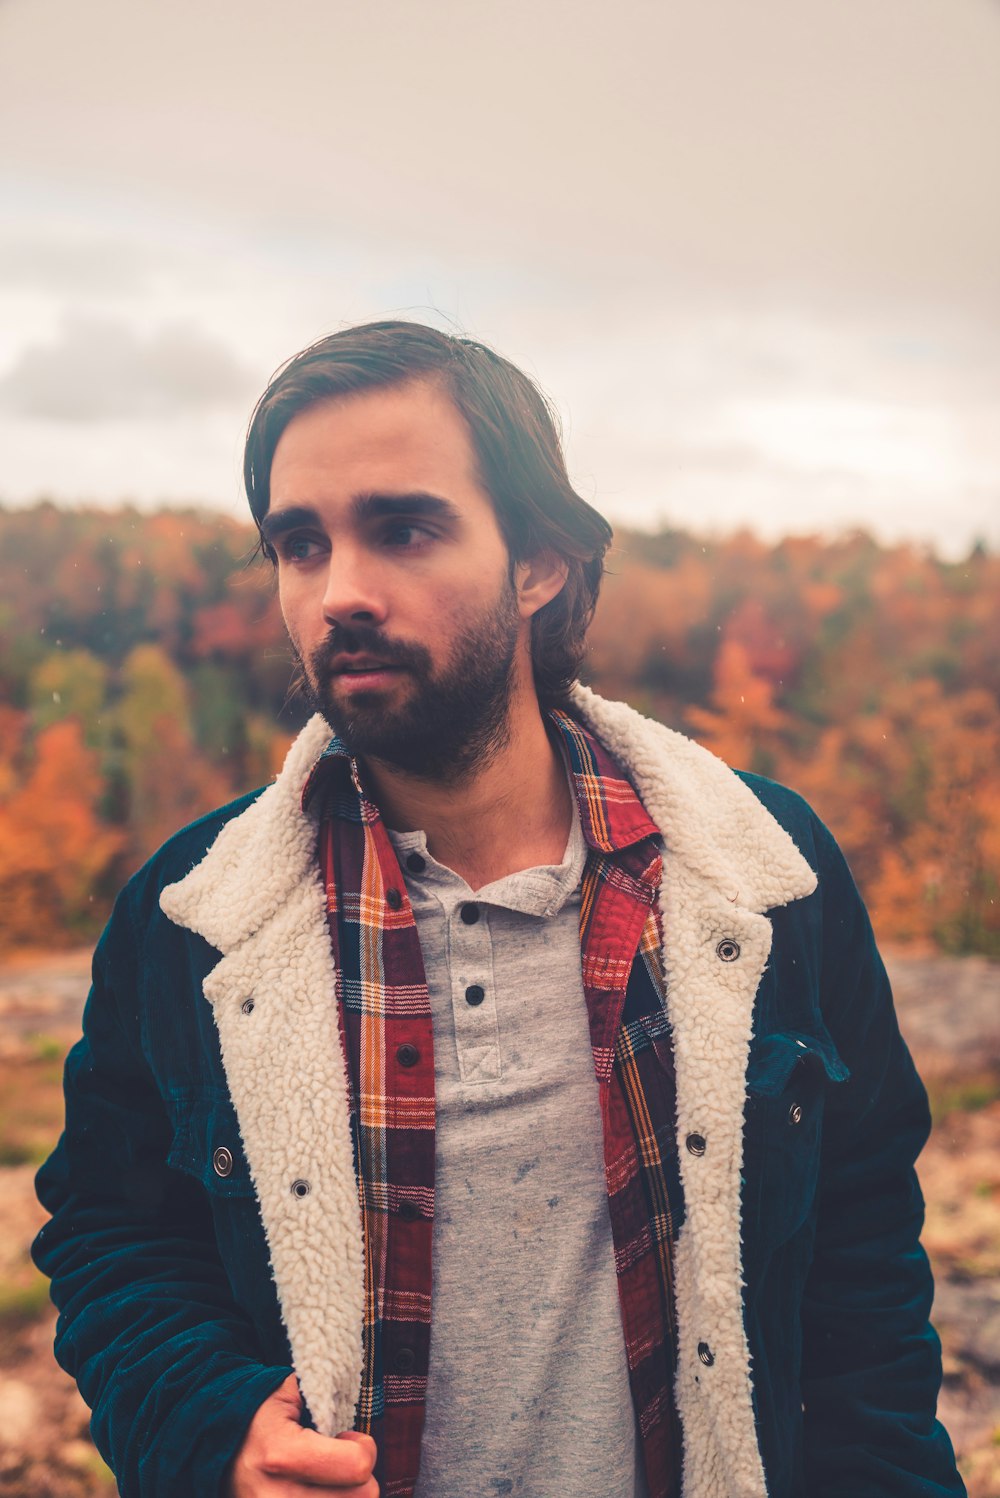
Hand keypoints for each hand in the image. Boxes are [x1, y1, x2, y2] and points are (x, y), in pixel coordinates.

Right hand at [228, 1375, 377, 1494]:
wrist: (207, 1452)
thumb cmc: (254, 1420)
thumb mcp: (283, 1394)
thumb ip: (322, 1394)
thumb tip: (353, 1392)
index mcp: (282, 1456)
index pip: (357, 1466)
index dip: (363, 1447)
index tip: (347, 1438)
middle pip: (363, 1496)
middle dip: (359, 1475)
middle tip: (339, 1460)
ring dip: (346, 1494)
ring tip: (325, 1478)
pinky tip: (318, 1492)